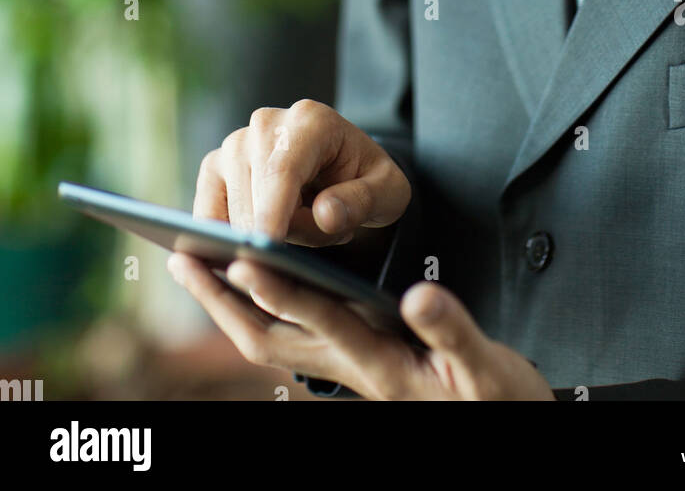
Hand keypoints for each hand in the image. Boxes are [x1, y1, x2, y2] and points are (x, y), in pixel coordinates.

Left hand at [167, 255, 555, 400]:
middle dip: (223, 301)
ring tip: (193, 265)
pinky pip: (288, 337)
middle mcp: (352, 368)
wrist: (501, 426)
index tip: (245, 259)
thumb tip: (418, 295)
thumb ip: (451, 330)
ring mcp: (346, 369)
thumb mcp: (485, 366)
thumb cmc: (497, 399)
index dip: (284, 291)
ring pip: (271, 341)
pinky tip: (243, 284)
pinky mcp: (352, 363)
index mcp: (382, 362)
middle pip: (271, 338)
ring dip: (226, 306)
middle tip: (181, 260)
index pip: (324, 321)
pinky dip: (257, 308)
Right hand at [192, 100, 410, 244]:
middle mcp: (265, 124)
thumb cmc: (367, 181)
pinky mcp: (215, 167)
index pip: (283, 170)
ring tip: (304, 231)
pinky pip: (208, 216)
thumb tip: (325, 214)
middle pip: (254, 197)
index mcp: (310, 121)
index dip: (273, 212)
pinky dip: (228, 240)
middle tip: (323, 240)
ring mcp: (234, 143)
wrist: (345, 168)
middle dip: (282, 237)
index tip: (267, 249)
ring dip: (264, 238)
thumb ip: (362, 202)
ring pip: (231, 212)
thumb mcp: (389, 193)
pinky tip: (258, 250)